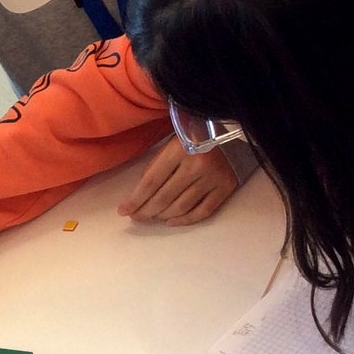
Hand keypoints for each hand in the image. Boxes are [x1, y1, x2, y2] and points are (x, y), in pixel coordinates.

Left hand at [117, 140, 236, 225]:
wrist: (230, 133)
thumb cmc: (192, 139)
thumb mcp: (169, 147)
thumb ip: (154, 169)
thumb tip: (137, 197)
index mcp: (179, 150)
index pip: (151, 182)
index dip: (135, 200)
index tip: (123, 211)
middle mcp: (197, 165)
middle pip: (165, 198)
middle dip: (146, 211)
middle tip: (136, 216)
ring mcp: (214, 177)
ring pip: (182, 207)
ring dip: (162, 216)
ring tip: (152, 216)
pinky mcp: (227, 187)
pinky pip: (203, 211)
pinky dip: (185, 220)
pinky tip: (171, 221)